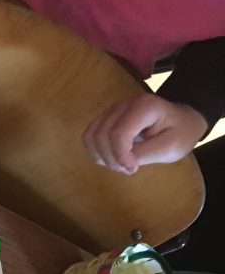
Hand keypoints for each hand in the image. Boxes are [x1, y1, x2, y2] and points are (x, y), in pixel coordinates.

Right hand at [82, 94, 206, 173]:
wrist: (183, 119)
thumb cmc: (180, 133)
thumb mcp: (170, 147)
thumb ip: (143, 153)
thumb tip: (120, 162)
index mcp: (144, 107)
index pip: (118, 134)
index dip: (120, 156)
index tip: (133, 169)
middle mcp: (123, 105)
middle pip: (101, 135)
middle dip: (111, 158)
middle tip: (128, 168)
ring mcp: (112, 110)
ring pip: (91, 135)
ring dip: (101, 156)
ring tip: (120, 163)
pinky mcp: (106, 117)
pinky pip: (89, 135)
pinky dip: (96, 151)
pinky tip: (112, 157)